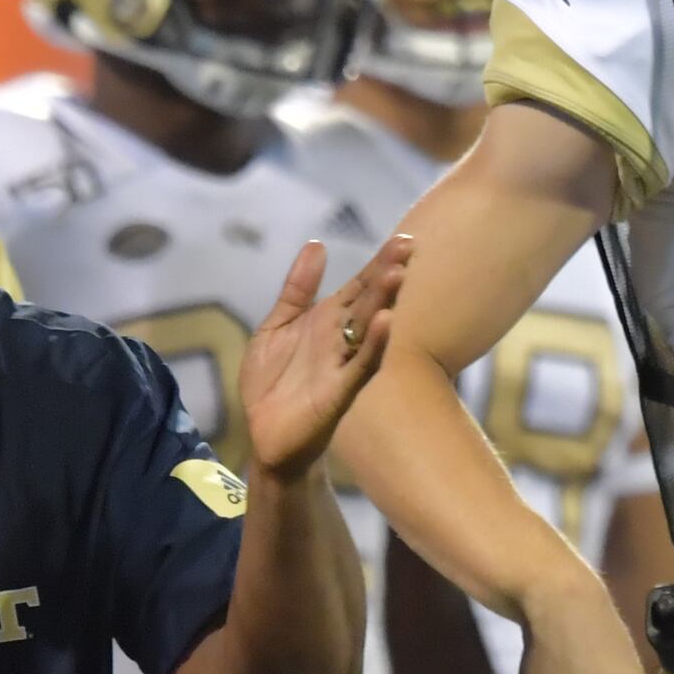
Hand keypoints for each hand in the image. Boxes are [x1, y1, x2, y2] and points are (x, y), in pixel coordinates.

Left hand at [237, 236, 408, 481]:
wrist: (264, 434)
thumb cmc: (273, 382)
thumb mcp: (277, 327)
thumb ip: (297, 289)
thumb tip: (317, 245)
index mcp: (328, 321)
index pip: (359, 286)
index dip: (378, 263)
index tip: (404, 239)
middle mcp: (342, 339)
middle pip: (369, 301)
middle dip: (386, 274)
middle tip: (408, 245)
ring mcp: (343, 365)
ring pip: (369, 329)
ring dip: (383, 302)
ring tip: (396, 275)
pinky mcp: (339, 392)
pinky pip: (360, 366)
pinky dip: (374, 344)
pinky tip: (386, 323)